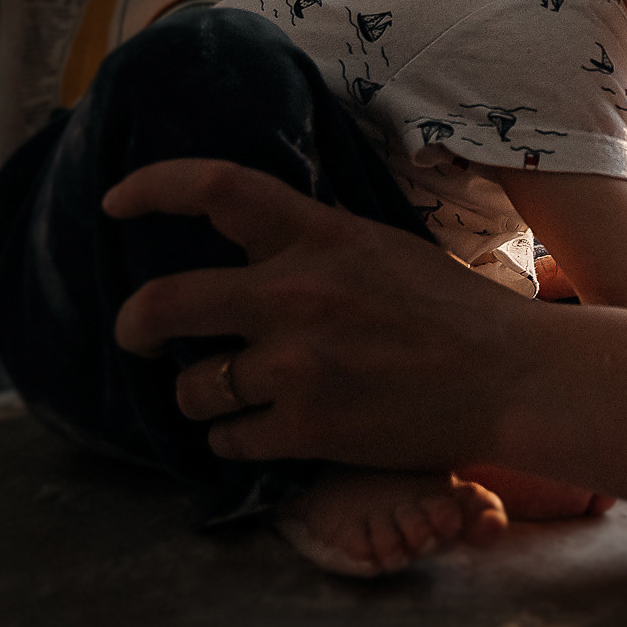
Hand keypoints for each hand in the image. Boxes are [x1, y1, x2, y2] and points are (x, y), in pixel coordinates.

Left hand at [107, 158, 626, 500]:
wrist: (512, 379)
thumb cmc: (455, 313)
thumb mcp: (384, 249)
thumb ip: (316, 245)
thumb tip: (247, 246)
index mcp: (323, 237)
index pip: (220, 188)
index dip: (153, 188)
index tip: (114, 203)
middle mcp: (297, 294)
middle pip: (164, 303)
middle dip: (134, 327)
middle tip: (137, 338)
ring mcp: (298, 364)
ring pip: (191, 388)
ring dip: (198, 397)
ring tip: (231, 397)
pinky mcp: (306, 426)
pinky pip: (227, 439)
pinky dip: (237, 439)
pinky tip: (269, 431)